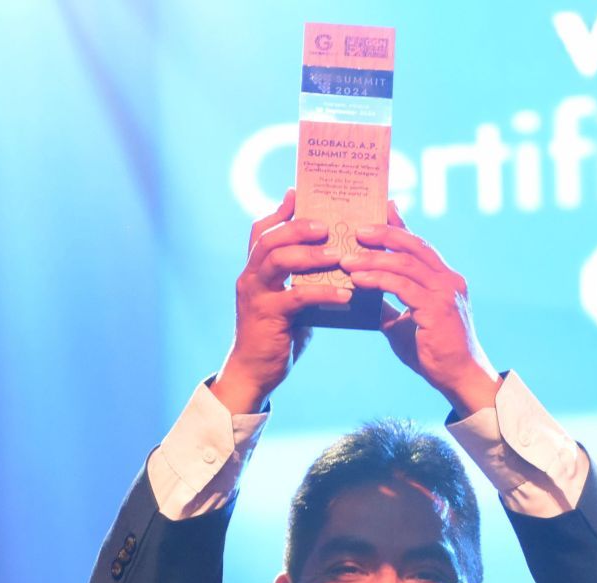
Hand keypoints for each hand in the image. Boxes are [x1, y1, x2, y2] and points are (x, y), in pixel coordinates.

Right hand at [210, 189, 354, 414]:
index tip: (300, 195)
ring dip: (309, 254)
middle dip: (298, 227)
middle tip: (327, 226)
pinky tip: (345, 295)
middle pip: (269, 238)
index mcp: (255, 269)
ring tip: (337, 254)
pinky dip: (322, 293)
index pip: (262, 230)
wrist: (255, 372)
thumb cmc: (278, 334)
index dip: (280, 211)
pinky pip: (295, 298)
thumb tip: (333, 258)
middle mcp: (250, 276)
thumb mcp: (290, 300)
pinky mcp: (267, 317)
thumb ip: (303, 278)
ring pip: (277, 260)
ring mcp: (256, 295)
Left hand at [344, 203, 500, 417]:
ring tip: (347, 260)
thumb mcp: (406, 321)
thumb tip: (364, 291)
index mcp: (444, 279)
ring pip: (405, 264)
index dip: (398, 227)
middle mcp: (449, 280)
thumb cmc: (432, 351)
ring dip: (373, 259)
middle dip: (384, 234)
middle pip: (414, 245)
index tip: (378, 212)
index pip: (419, 245)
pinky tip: (359, 280)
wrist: (459, 377)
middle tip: (356, 231)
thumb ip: (391, 303)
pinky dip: (378, 280)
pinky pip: (403, 287)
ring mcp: (445, 293)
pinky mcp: (437, 309)